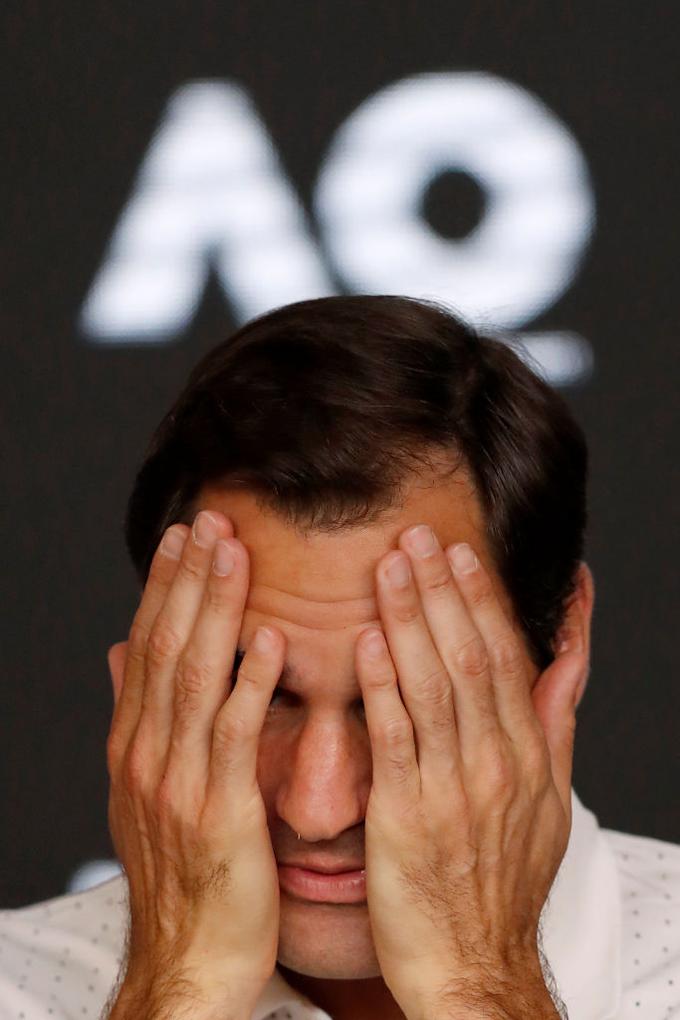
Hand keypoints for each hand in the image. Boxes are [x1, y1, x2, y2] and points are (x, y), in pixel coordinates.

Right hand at [106, 510, 284, 1017]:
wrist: (188, 963)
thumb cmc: (185, 876)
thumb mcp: (147, 794)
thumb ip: (141, 720)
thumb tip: (120, 655)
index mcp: (136, 746)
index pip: (148, 646)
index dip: (164, 587)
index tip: (183, 535)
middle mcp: (147, 754)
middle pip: (167, 647)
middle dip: (188, 579)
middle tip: (209, 520)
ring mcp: (177, 783)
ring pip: (194, 677)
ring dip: (214, 611)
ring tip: (232, 554)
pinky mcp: (217, 813)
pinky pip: (232, 737)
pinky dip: (248, 684)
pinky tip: (267, 640)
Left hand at [354, 525, 581, 1018]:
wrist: (473, 965)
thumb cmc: (501, 881)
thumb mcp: (550, 798)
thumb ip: (554, 718)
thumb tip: (568, 650)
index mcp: (525, 754)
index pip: (503, 659)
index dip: (479, 601)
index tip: (457, 553)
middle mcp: (495, 763)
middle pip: (468, 658)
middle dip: (441, 592)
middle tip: (415, 537)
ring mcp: (453, 788)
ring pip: (433, 686)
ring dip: (410, 621)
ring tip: (390, 568)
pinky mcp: (408, 816)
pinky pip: (397, 739)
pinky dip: (383, 686)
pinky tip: (367, 642)